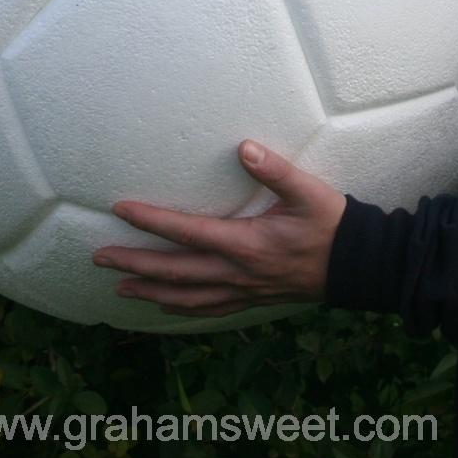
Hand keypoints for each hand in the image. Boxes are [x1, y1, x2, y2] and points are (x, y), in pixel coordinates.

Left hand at [93, 140, 345, 316]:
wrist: (358, 266)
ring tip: (120, 288)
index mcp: (246, 243)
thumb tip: (245, 147)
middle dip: (134, 264)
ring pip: (186, 297)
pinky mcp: (251, 298)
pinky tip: (165, 306)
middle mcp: (238, 272)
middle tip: (99, 258)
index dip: (152, 221)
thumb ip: (275, 170)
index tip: (121, 210)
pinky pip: (208, 309)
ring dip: (150, 291)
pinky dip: (181, 308)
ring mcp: (243, 290)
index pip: (187, 232)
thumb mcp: (308, 192)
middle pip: (174, 272)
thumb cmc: (332, 224)